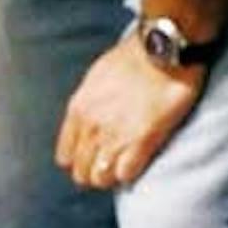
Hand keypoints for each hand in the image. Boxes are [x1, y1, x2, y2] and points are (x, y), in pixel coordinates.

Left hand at [55, 31, 206, 189]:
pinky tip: (138, 164)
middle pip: (81, 173)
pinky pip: (126, 174)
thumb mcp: (96, 77)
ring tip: (124, 169)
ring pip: (101, 178)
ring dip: (112, 178)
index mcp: (78, 111)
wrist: (161, 48)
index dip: (79, 162)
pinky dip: (131, 174)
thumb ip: (90, 103)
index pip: (66, 156)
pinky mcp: (142, 140)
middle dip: (94, 175)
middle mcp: (91, 127)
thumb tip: (90, 116)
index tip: (92, 160)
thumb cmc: (134, 56)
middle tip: (110, 168)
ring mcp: (115, 136)